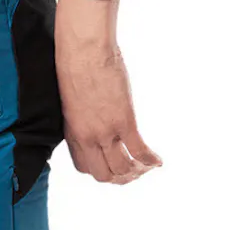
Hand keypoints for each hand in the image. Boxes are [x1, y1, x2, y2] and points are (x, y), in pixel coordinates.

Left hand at [55, 0, 160, 184]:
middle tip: (134, 172)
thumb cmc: (75, 66)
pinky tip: (158, 161)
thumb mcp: (72, 101)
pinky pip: (139, 150)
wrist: (82, 51)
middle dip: (120, 179)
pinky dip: (151, 160)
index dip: (100, 171)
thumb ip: (81, 117)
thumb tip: (91, 119)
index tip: (112, 165)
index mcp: (73, 134)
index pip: (84, 168)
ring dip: (137, 172)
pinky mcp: (123, 121)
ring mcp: (105, 132)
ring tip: (147, 167)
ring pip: (122, 168)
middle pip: (103, 175)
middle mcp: (88, 138)